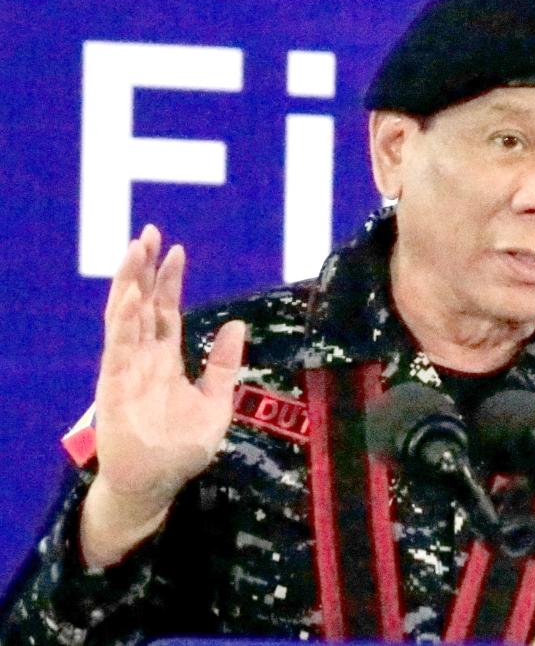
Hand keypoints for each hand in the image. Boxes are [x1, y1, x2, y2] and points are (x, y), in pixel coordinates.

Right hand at [80, 225, 245, 566]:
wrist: (157, 485)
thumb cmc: (182, 446)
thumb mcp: (216, 401)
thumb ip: (225, 364)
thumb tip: (239, 323)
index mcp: (166, 359)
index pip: (167, 310)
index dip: (170, 280)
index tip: (177, 248)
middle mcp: (144, 358)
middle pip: (143, 304)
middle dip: (145, 268)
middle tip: (148, 232)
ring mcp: (127, 370)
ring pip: (125, 317)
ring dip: (130, 284)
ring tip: (135, 250)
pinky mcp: (114, 387)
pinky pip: (118, 348)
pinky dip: (123, 321)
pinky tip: (130, 296)